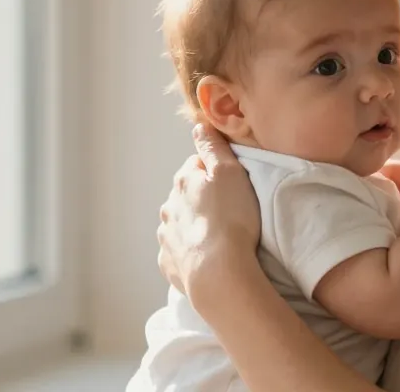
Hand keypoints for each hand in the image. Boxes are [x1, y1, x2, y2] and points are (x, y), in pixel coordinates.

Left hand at [157, 125, 260, 303]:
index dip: (215, 173)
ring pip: (180, 224)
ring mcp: (166, 236)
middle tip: (230, 212)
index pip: (197, 167)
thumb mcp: (230, 172)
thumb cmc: (231, 219)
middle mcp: (169, 206)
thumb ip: (214, 147)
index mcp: (183, 181)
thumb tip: (199, 126)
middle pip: (186, 196)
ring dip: (195, 226)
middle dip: (203, 200)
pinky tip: (206, 258)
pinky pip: (178, 252)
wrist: (219, 273)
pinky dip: (189, 253)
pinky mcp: (169, 263)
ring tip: (220, 238)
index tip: (232, 185)